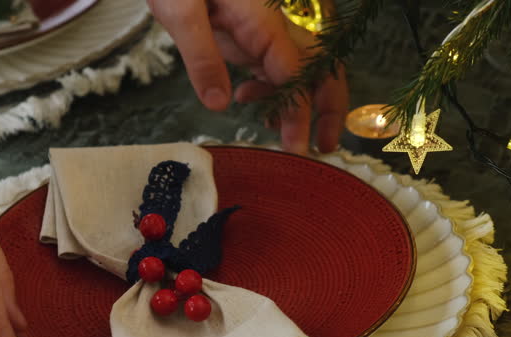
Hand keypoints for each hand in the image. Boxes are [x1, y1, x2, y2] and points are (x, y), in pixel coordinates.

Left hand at [147, 0, 348, 153]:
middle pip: (320, 69)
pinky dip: (273, 91)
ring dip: (299, 105)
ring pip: (300, 72)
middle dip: (328, 108)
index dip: (300, 114)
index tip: (296, 148)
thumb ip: (201, 58)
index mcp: (264, 24)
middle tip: (324, 147)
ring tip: (283, 137)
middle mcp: (274, 29)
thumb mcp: (182, 14)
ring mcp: (263, 34)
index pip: (295, 75)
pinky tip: (246, 100)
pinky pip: (275, 67)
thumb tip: (219, 106)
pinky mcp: (250, 37)